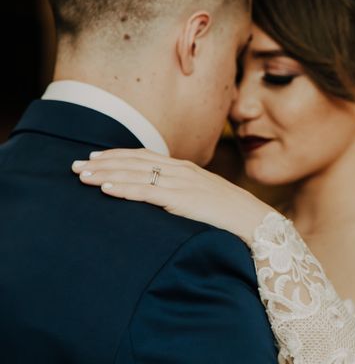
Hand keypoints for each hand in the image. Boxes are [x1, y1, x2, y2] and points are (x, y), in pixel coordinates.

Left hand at [71, 148, 272, 244]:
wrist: (256, 221)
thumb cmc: (230, 214)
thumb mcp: (204, 197)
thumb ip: (182, 193)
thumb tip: (161, 199)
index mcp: (185, 169)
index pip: (145, 156)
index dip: (117, 155)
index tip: (94, 157)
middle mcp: (181, 171)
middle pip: (135, 162)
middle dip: (104, 162)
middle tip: (76, 165)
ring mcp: (183, 184)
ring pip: (137, 174)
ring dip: (107, 174)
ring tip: (83, 176)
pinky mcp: (184, 200)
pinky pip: (148, 192)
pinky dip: (125, 189)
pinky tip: (107, 189)